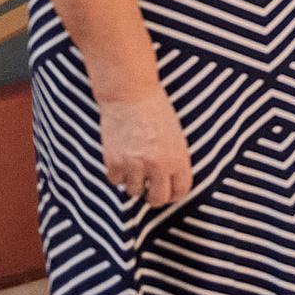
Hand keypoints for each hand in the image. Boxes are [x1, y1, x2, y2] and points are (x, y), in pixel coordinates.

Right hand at [98, 92, 191, 206]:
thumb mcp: (176, 137)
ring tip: (134, 164)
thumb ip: (175, 161)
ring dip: (134, 182)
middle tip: (149, 188)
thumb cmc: (156, 111)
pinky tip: (121, 159)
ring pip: (134, 192)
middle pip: (157, 199)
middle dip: (154, 196)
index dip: (174, 194)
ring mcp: (135, 165)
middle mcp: (158, 166)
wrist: (130, 95)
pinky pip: (116, 181)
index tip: (168, 192)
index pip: (180, 191)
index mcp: (178, 159)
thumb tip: (170, 184)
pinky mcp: (114, 162)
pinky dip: (117, 174)